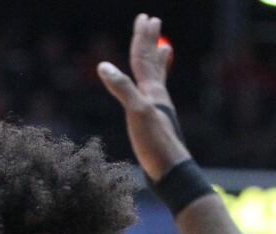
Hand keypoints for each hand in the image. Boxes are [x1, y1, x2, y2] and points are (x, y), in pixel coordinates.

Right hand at [97, 13, 191, 180]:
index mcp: (152, 91)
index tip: (144, 17)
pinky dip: (154, 86)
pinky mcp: (156, 124)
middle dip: (151, 41)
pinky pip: (155, 96)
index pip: (144, 58)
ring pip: (157, 78)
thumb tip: (103, 66)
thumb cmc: (155, 144)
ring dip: (157, 61)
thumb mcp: (136, 113)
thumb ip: (122, 88)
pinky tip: (155, 91)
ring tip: (164, 50)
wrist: (171, 173)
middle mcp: (157, 97)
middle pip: (152, 62)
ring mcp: (158, 110)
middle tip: (153, 21)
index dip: (142, 38)